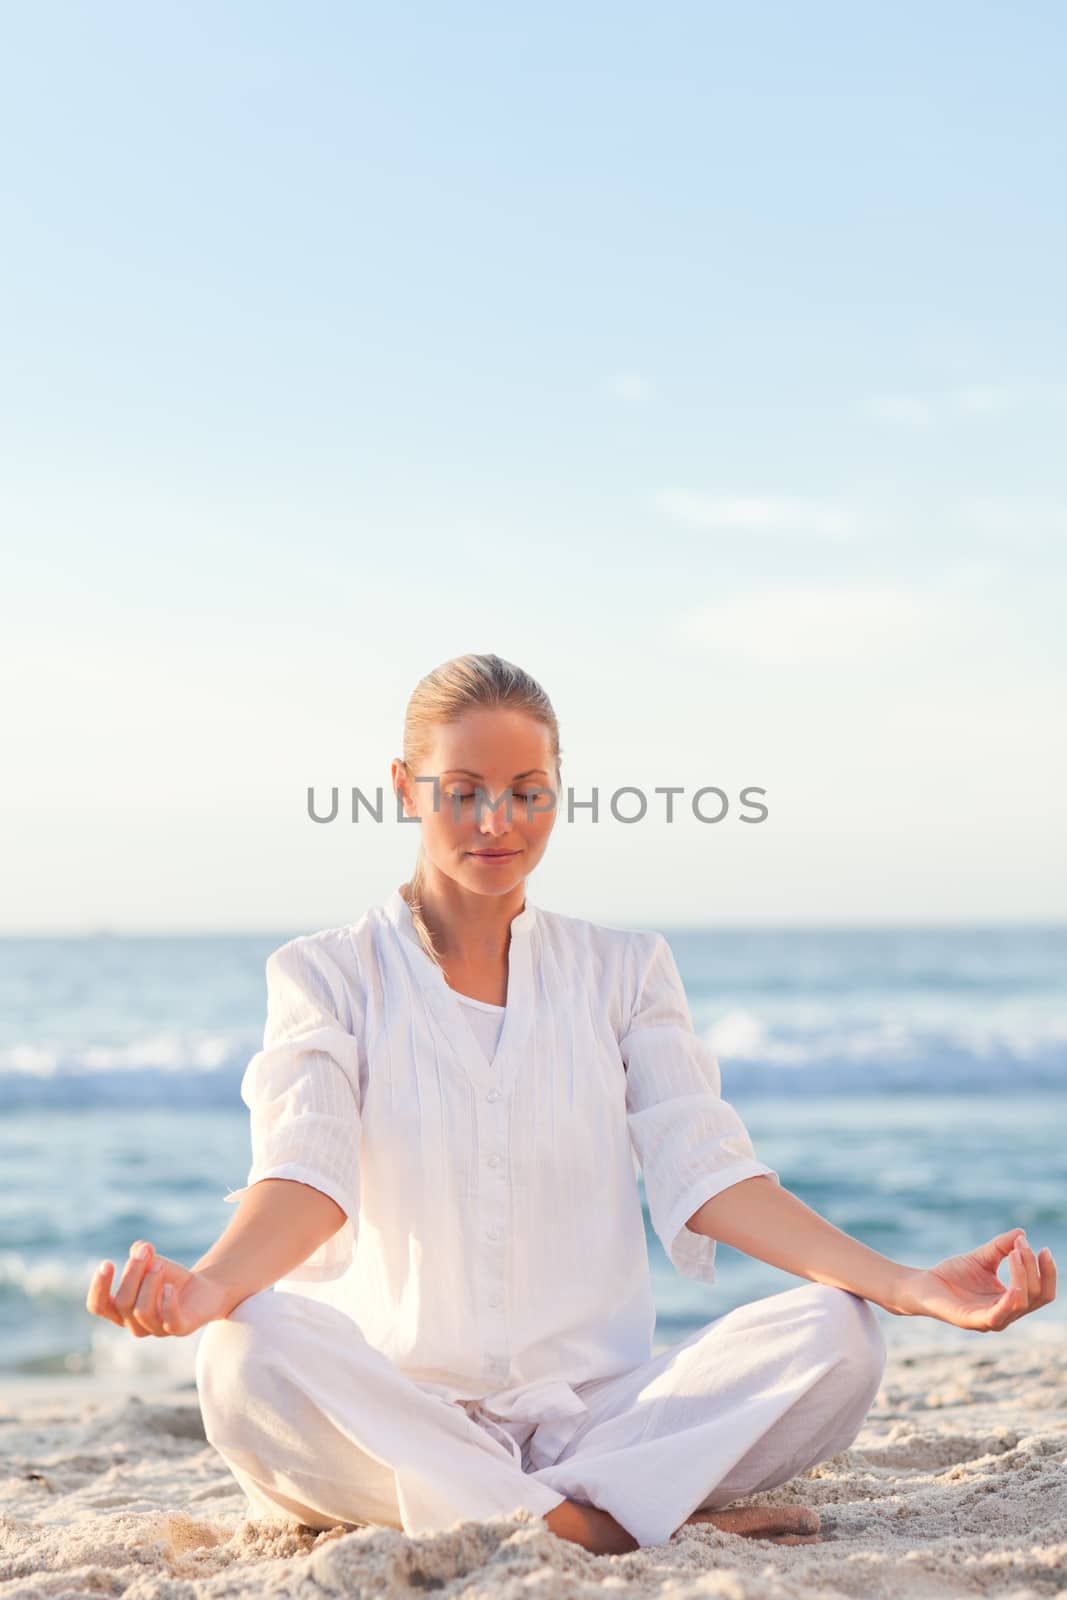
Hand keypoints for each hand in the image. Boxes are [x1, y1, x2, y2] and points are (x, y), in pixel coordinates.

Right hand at [86, 1239, 231, 1337]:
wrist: (204, 1287)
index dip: (99, 1288)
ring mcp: (157, 1329)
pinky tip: (169, 1286)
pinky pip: (170, 1321)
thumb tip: (138, 1247)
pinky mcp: (180, 1328)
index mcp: (121, 1311)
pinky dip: (167, 1303)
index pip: (99, 1306)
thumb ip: (141, 1256)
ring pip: (141, 1311)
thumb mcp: (152, 1262)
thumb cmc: (170, 1277)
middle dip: (132, 1272)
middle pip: (123, 1303)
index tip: (107, 1263)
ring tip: (160, 1264)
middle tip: (146, 1249)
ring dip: (149, 1282)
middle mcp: (135, 1325)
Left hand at [898, 1228, 1055, 1330]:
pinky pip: (1000, 1314)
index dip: (1048, 1273)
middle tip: (1023, 1245)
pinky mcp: (974, 1322)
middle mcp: (1006, 1314)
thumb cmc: (953, 1275)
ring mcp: (991, 1321)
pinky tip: (1013, 1275)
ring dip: (1023, 1275)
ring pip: (1022, 1303)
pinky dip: (1012, 1294)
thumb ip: (1001, 1247)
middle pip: (1037, 1297)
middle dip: (1035, 1269)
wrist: (922, 1285)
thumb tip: (1022, 1233)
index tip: (1044, 1248)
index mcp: (1011, 1301)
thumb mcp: (982, 1257)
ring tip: (1015, 1253)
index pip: (1042, 1292)